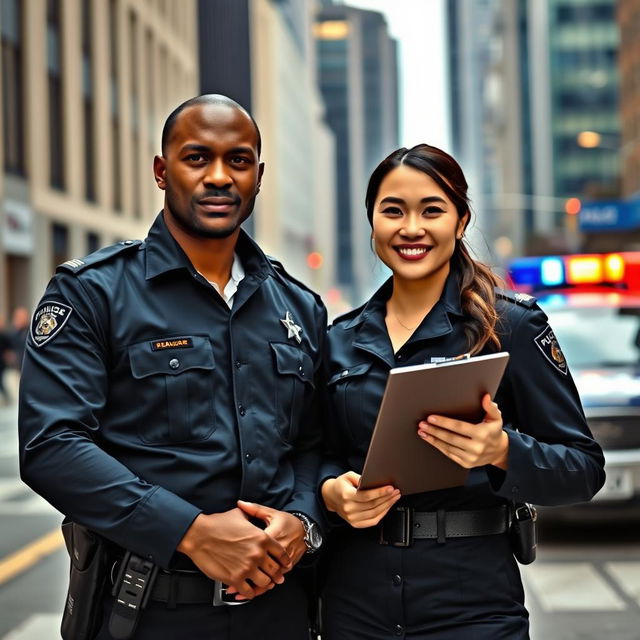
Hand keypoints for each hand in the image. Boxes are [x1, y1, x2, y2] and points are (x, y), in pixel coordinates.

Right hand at [176, 508, 291, 599]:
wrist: (199, 535)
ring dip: (264, 584)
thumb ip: (251, 514)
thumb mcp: (239, 514)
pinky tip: (248, 590)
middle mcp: (257, 554)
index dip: (284, 560)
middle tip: (275, 577)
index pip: (281, 553)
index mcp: (262, 538)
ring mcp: (247, 567)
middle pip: (275, 570)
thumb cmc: (217, 524)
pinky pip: (249, 592)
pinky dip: (250, 593)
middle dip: (275, 574)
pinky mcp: (235, 578)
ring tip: (261, 583)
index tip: (284, 564)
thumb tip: (253, 512)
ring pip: (265, 582)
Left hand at [227, 501, 306, 599]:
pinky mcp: (285, 569)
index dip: (243, 555)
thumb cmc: (287, 522)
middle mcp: (278, 551)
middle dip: (244, 575)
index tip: (228, 559)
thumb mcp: (271, 514)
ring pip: (266, 578)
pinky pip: (272, 580)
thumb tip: (240, 503)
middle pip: (261, 567)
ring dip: (250, 586)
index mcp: (273, 536)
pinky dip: (260, 588)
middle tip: (227, 581)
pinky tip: (250, 592)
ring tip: (235, 590)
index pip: (258, 547)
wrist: (305, 531)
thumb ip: (255, 509)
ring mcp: (282, 562)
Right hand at [321, 471, 400, 527]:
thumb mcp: (347, 476)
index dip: (380, 492)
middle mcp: (349, 509)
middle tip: (396, 491)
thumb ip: (360, 478)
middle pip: (373, 505)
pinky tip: (387, 507)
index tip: (390, 488)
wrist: (330, 497)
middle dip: (387, 498)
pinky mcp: (355, 523)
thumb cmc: (340, 485)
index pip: (367, 496)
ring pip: (375, 514)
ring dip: (387, 506)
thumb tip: (373, 480)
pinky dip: (382, 514)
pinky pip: (372, 521)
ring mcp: (352, 518)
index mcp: (346, 496)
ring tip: (394, 498)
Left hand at [417, 393, 508, 468]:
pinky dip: (439, 447)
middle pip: (450, 438)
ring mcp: (471, 457)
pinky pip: (449, 454)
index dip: (444, 422)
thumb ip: (490, 407)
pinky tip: (431, 440)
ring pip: (448, 447)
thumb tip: (485, 397)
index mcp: (482, 434)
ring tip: (422, 432)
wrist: (499, 451)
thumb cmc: (494, 431)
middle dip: (434, 430)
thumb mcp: (496, 418)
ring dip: (433, 439)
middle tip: (422, 424)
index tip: (431, 418)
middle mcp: (476, 447)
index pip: (459, 427)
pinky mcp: (466, 463)